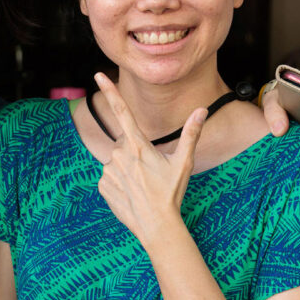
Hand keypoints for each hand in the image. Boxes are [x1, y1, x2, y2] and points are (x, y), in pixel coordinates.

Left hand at [93, 73, 206, 241]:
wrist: (156, 225)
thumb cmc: (171, 192)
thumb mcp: (184, 162)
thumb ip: (191, 133)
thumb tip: (202, 109)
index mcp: (138, 145)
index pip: (122, 111)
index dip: (110, 91)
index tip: (98, 74)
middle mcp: (119, 154)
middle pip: (124, 143)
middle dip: (135, 152)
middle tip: (150, 171)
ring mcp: (108, 170)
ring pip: (116, 161)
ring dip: (127, 169)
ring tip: (142, 185)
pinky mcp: (102, 185)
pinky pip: (110, 177)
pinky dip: (119, 182)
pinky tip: (132, 193)